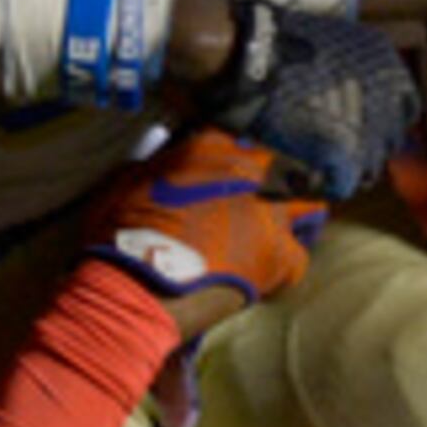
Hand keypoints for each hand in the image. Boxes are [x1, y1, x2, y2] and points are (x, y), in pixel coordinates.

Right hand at [82, 127, 326, 325]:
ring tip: (282, 232)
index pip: (236, 141)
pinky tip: (270, 273)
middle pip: (279, 166)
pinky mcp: (281, 254)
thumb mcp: (126, 182)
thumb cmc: (121, 234)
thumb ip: (155, 168)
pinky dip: (285, 265)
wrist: (139, 284)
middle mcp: (249, 171)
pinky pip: (300, 255)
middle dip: (272, 182)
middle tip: (256, 205)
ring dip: (296, 214)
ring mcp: (270, 212)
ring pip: (306, 203)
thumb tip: (160, 166)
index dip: (233, 162)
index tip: (227, 176)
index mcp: (211, 148)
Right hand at [192, 0, 418, 199]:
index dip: (380, 124)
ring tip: (308, 170)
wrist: (253, 55)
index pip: (405, 110)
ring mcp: (368, 130)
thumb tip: (345, 96)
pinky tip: (292, 179)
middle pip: (387, 144)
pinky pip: (340, 186)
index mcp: (389, 69)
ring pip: (368, 170)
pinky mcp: (343, 155)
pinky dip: (317, 188)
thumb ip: (351, 74)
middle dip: (361, 151)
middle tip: (326, 152)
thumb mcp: (334, 46)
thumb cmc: (280, 45)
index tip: (355, 129)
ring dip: (340, 172)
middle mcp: (388, 101)